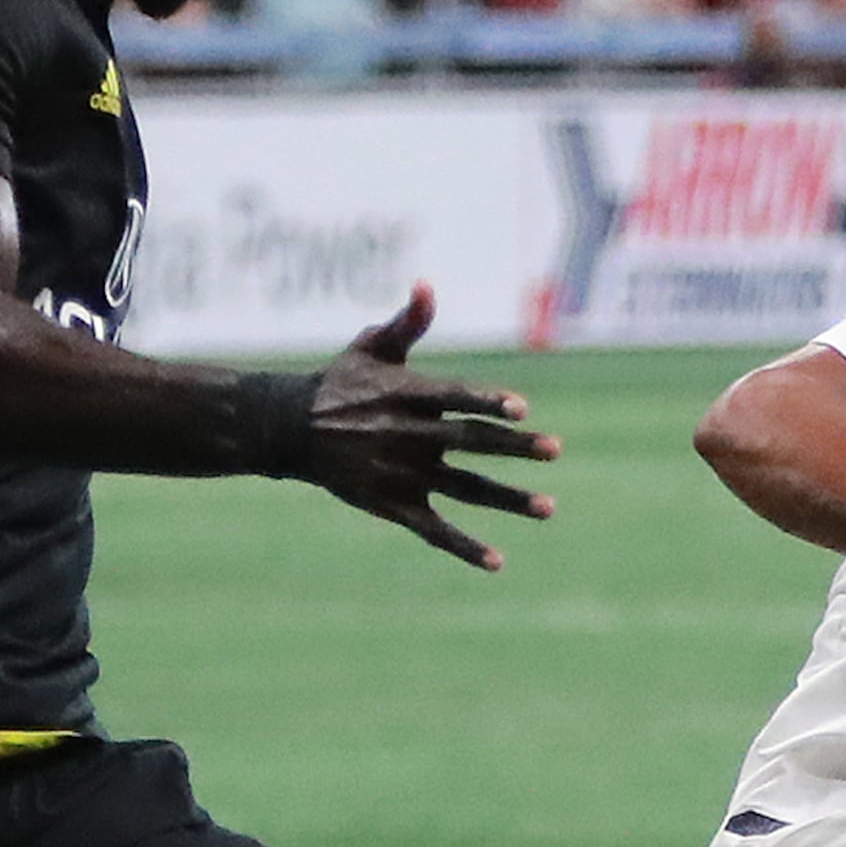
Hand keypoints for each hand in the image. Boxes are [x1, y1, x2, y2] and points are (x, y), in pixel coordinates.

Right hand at [300, 283, 559, 568]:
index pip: (453, 397)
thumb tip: (427, 285)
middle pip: (468, 442)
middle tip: (555, 449)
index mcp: (405, 395)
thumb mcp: (369, 348)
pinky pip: (433, 529)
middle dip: (513, 446)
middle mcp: (407, 436)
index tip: (521, 407)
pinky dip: (463, 546)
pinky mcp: (393, 504)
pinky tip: (497, 562)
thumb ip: (406, 324)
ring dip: (506, 499)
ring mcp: (401, 474)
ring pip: (463, 487)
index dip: (486, 402)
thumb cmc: (340, 383)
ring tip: (549, 507)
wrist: (290, 430)